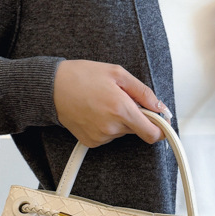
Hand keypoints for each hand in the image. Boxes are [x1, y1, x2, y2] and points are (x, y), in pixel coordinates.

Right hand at [53, 60, 168, 146]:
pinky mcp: (91, 142)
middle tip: (121, 99)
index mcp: (121, 109)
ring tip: (103, 103)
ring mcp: (101, 137)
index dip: (161, 129)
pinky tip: (95, 112)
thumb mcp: (118, 73)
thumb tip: (160, 107)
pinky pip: (109, 136)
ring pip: (122, 132)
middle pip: (137, 129)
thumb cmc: (82, 77)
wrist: (52, 88)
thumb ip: (144, 92)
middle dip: (135, 116)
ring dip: (119, 120)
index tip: (162, 123)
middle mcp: (112, 127)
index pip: (152, 133)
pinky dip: (107, 126)